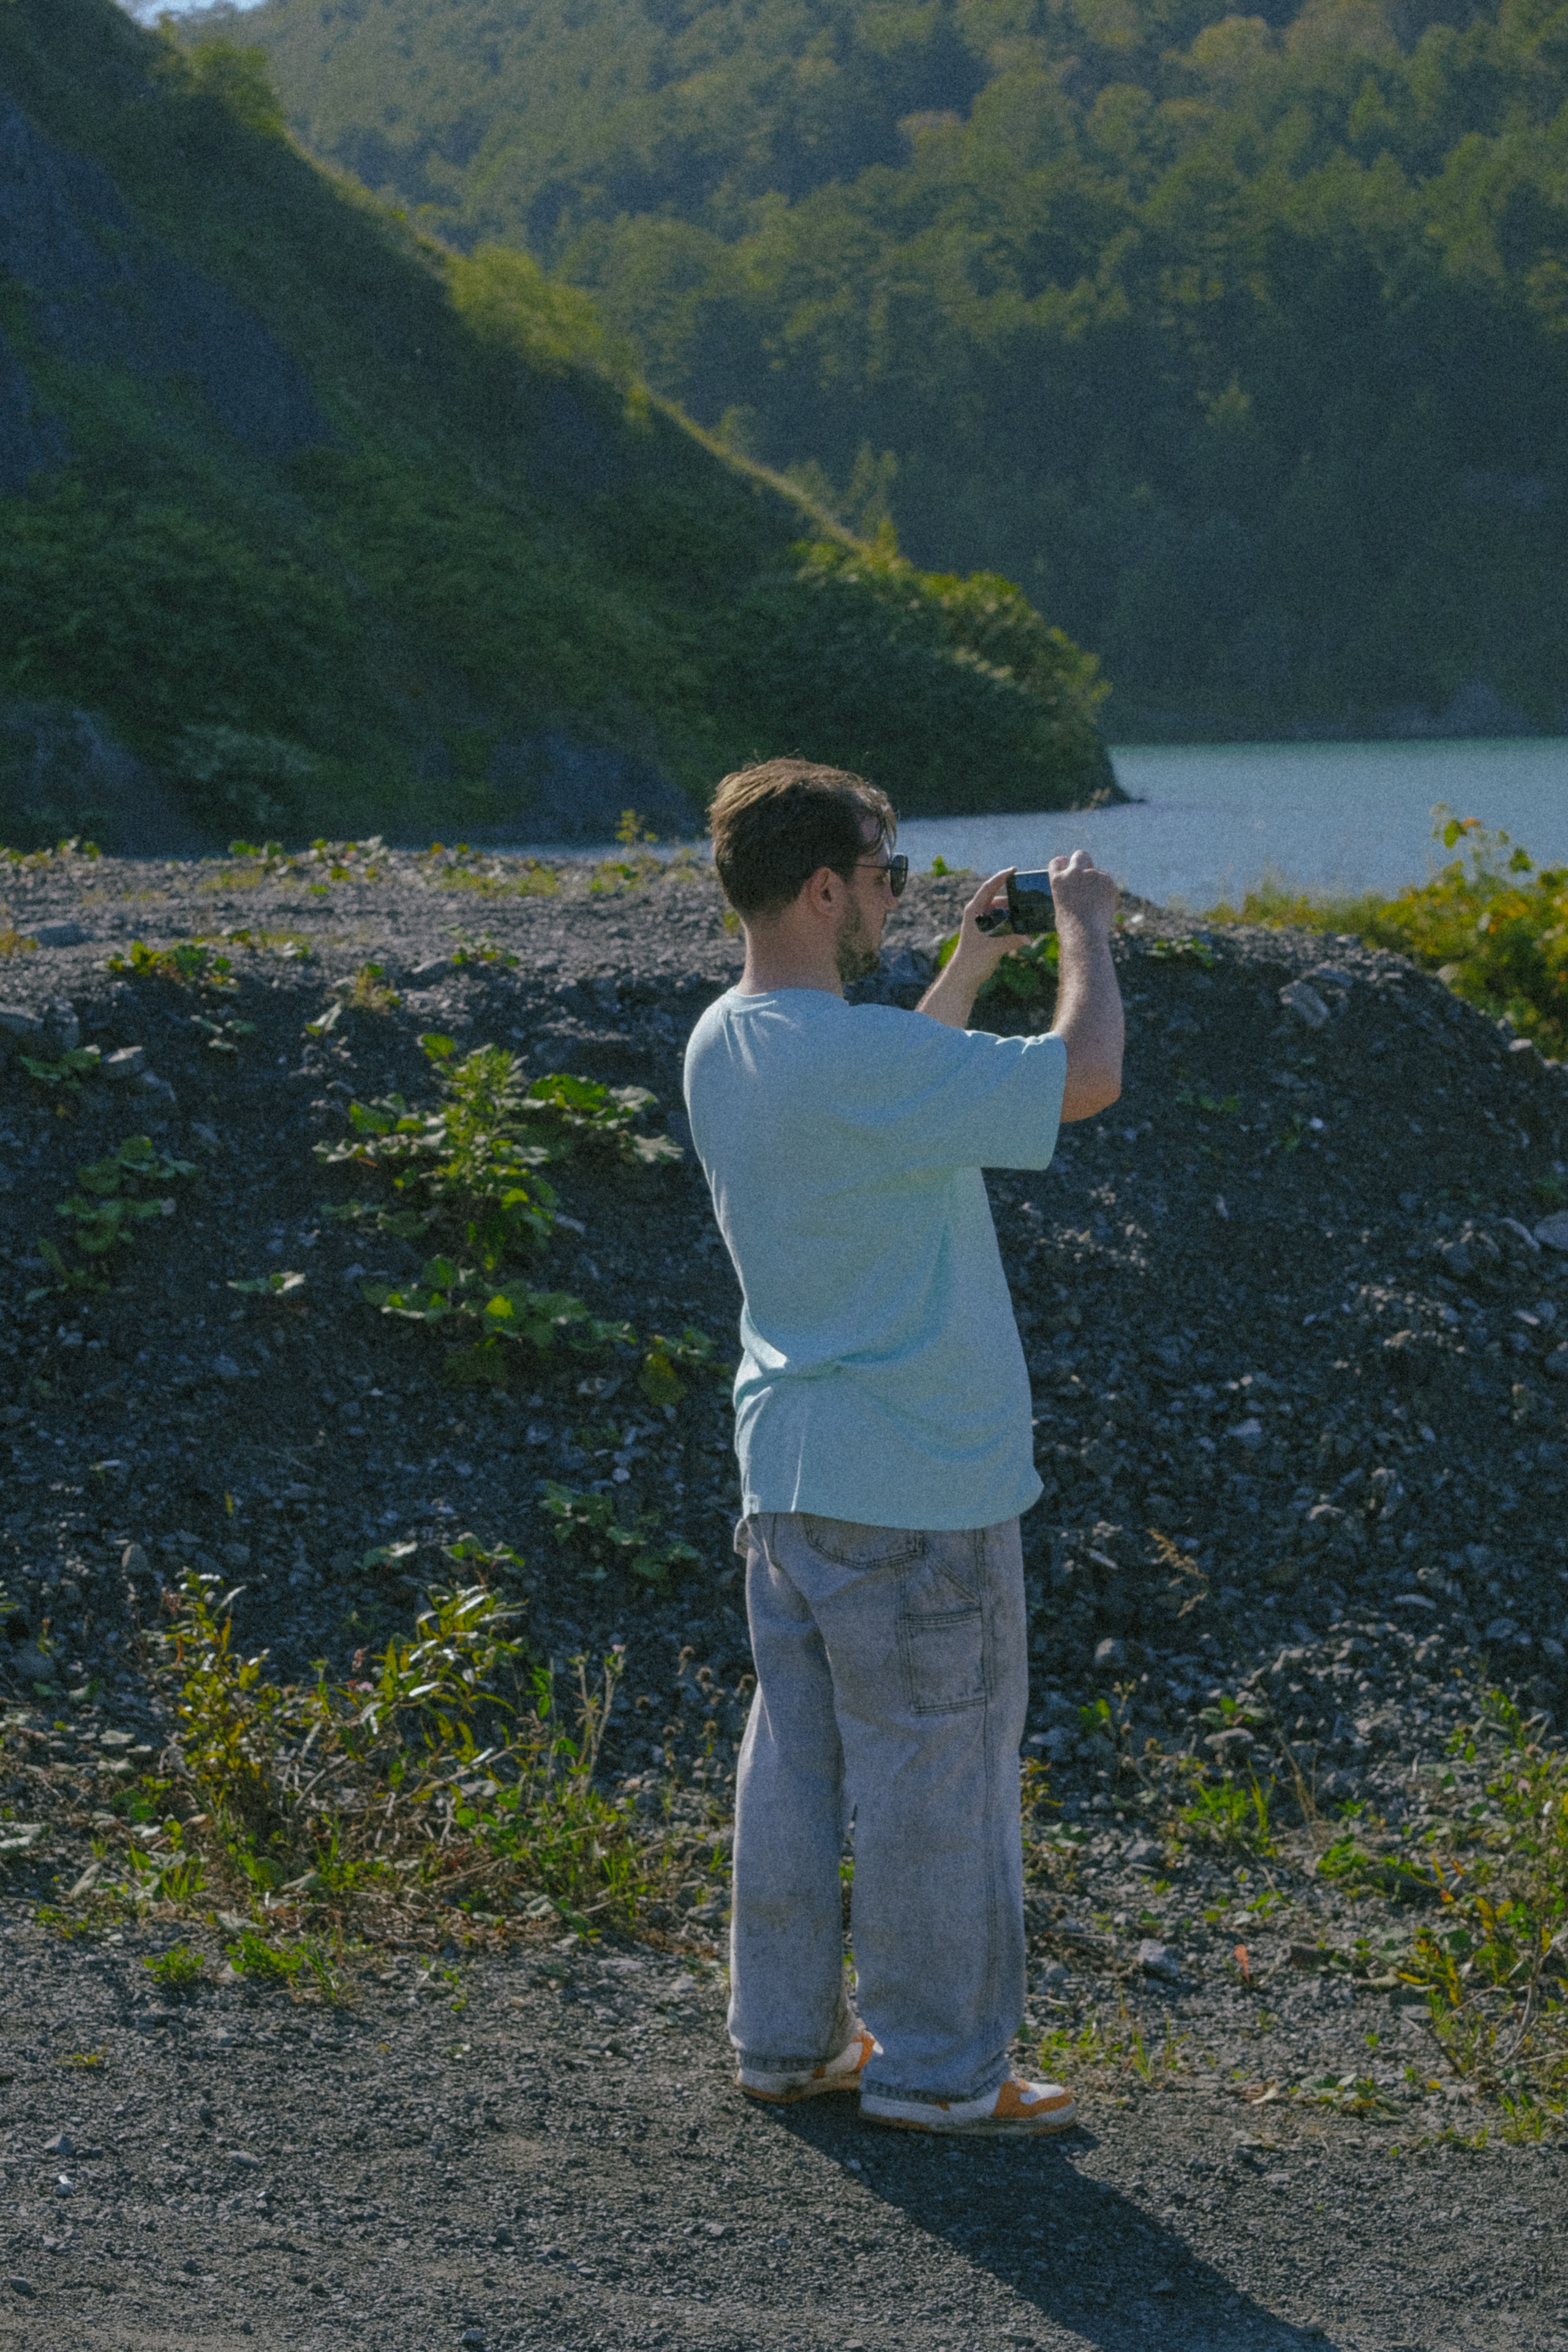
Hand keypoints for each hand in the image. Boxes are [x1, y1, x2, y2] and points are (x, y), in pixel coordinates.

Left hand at [947, 867, 1026, 981]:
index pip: (988, 888)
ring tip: (1029, 911)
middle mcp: (978, 913)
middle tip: (1028, 895)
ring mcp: (983, 922)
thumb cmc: (971, 961)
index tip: (1014, 870)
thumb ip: (1011, 941)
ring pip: (1002, 910)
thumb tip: (1030, 938)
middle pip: (998, 898)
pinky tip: (1024, 925)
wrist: (963, 977)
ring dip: (1014, 910)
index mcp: (973, 911)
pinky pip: (1003, 921)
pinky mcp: (988, 932)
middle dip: (1013, 896)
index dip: (1001, 877)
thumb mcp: (992, 949)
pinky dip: (1012, 921)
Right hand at [1047, 849, 1117, 935]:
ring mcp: (1091, 874)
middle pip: (1081, 855)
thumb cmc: (1070, 929)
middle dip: (1084, 862)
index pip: (1058, 861)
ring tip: (1096, 905)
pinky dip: (1107, 893)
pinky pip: (1108, 884)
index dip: (1064, 863)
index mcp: (1057, 880)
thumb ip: (1069, 893)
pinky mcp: (1107, 880)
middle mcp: (1074, 873)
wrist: (1085, 935)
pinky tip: (1103, 907)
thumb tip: (1079, 890)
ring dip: (1098, 883)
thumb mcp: (1061, 907)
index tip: (1067, 865)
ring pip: (1098, 873)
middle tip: (1088, 873)